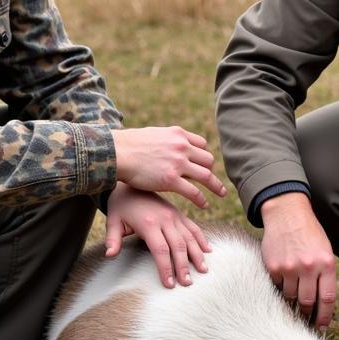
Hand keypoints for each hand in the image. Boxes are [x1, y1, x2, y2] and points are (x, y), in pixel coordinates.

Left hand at [105, 184, 211, 287]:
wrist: (130, 182)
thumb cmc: (120, 205)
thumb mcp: (113, 220)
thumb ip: (113, 238)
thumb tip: (110, 255)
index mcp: (148, 223)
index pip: (160, 250)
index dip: (166, 268)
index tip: (170, 283)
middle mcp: (165, 219)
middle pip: (178, 246)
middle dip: (184, 266)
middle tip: (187, 283)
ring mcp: (174, 216)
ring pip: (189, 237)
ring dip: (197, 254)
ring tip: (203, 270)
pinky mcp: (178, 213)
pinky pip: (193, 227)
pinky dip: (201, 238)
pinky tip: (208, 250)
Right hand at [112, 127, 226, 208]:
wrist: (117, 153)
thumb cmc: (128, 145)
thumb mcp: (153, 135)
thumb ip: (165, 140)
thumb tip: (165, 144)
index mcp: (177, 134)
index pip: (201, 144)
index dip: (202, 155)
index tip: (202, 164)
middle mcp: (181, 147)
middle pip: (207, 159)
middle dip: (209, 170)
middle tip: (209, 180)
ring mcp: (178, 163)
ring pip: (206, 176)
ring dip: (215, 186)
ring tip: (221, 194)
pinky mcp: (171, 180)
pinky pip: (193, 191)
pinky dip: (201, 199)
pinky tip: (204, 205)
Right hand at [259, 192, 335, 327]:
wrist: (287, 214)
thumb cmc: (309, 234)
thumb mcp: (325, 251)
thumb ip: (325, 274)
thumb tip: (323, 303)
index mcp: (326, 264)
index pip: (328, 299)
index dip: (325, 316)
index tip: (322, 326)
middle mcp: (309, 267)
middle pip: (308, 302)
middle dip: (307, 312)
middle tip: (306, 317)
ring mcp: (290, 268)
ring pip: (290, 297)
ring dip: (292, 299)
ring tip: (293, 295)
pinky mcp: (274, 267)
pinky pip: (277, 286)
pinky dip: (280, 287)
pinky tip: (282, 279)